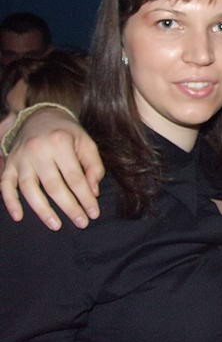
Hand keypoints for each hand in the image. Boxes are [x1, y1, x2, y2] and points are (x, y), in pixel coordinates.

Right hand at [1, 108, 103, 229]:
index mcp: (60, 143)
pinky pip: (5, 185)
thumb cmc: (68, 133)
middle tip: (81, 223)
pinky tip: (18, 217)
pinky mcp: (9, 163)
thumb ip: (93, 166)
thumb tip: (93, 191)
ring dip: (42, 210)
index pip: (75, 177)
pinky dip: (10, 202)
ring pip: (29, 189)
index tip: (94, 213)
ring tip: (56, 225)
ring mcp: (21, 158)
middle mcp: (38, 150)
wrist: (40, 116)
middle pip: (54, 186)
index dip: (85, 198)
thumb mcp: (86, 143)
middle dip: (69, 207)